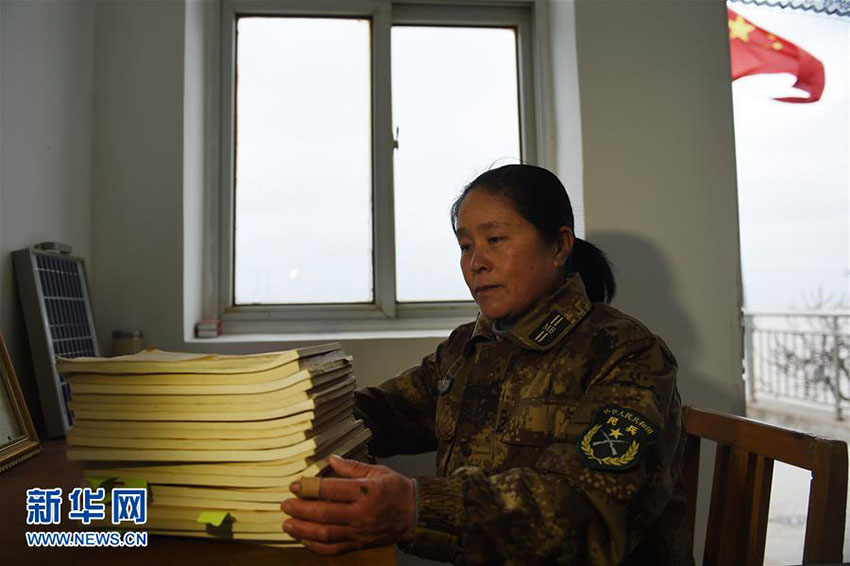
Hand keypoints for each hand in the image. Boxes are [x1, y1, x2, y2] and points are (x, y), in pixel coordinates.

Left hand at [281, 455, 415, 554]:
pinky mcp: (359, 544)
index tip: (294, 485)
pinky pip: (334, 549)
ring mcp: (359, 532)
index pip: (332, 490)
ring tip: (287, 524)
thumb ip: (352, 467)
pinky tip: (304, 539)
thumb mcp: (378, 471)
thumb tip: (331, 460)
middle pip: (324, 513)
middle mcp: (361, 513)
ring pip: (326, 533)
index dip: (309, 488)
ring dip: (303, 529)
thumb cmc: (397, 490)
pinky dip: (316, 547)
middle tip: (285, 504)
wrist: (415, 515)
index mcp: (366, 491)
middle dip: (300, 509)